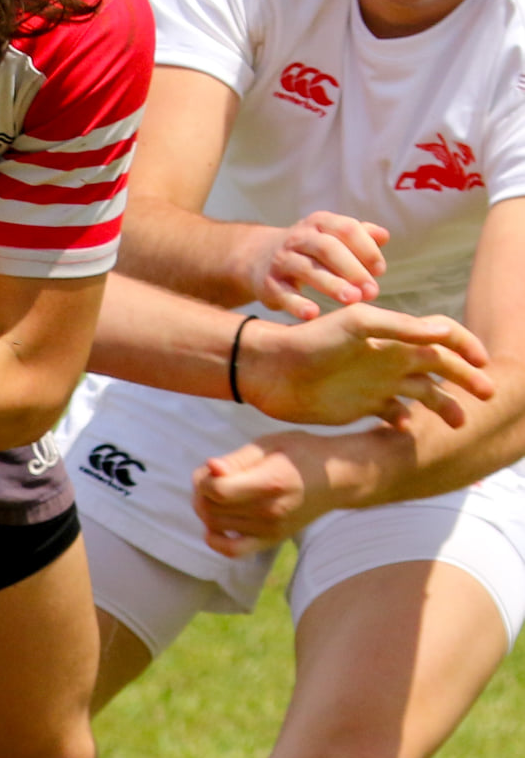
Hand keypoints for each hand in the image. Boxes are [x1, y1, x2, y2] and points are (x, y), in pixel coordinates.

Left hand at [191, 432, 334, 555]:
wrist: (338, 479)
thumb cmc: (301, 454)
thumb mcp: (270, 444)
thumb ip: (236, 459)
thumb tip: (210, 468)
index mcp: (270, 482)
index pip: (218, 490)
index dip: (204, 479)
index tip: (213, 468)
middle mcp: (270, 510)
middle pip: (212, 508)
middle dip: (201, 491)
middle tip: (214, 477)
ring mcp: (271, 529)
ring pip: (215, 525)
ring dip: (206, 509)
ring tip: (219, 492)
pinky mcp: (271, 540)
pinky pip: (233, 551)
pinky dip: (216, 540)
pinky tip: (215, 525)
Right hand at [239, 211, 389, 318]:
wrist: (257, 258)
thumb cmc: (307, 250)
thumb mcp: (330, 236)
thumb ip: (358, 236)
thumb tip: (384, 237)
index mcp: (319, 223)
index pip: (346, 229)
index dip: (366, 249)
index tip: (380, 270)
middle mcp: (299, 238)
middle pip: (328, 249)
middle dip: (353, 269)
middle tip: (372, 291)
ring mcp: (281, 260)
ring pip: (307, 269)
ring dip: (332, 285)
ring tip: (353, 301)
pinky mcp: (267, 284)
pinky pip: (283, 293)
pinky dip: (297, 304)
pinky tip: (313, 315)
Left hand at [240, 304, 493, 427]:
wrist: (270, 369)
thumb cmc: (310, 340)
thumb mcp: (356, 325)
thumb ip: (399, 328)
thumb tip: (443, 332)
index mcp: (393, 337)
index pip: (441, 337)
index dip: (466, 347)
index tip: (484, 363)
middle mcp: (390, 359)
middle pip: (440, 368)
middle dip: (466, 379)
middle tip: (487, 395)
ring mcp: (376, 384)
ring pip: (422, 394)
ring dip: (444, 405)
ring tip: (459, 423)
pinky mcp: (360, 407)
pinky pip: (393, 415)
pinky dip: (407, 423)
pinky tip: (410, 432)